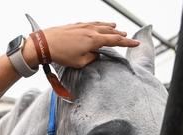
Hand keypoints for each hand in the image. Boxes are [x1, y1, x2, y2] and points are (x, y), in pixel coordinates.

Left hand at [22, 22, 138, 68]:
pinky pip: (92, 23)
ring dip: (110, 27)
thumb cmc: (62, 55)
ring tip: (116, 27)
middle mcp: (91, 31)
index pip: (115, 41)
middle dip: (120, 34)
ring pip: (101, 25)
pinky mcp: (76, 25)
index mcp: (95, 40)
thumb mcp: (80, 62)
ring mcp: (83, 26)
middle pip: (110, 31)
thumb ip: (92, 58)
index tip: (136, 43)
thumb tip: (96, 54)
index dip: (127, 43)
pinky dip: (98, 24)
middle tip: (127, 37)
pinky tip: (98, 25)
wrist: (45, 44)